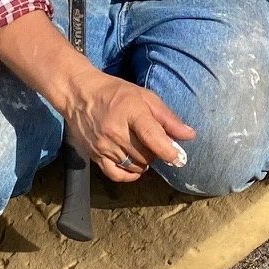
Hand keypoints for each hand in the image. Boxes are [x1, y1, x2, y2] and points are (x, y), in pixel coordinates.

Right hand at [61, 69, 196, 183]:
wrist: (78, 94)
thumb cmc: (116, 93)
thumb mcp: (145, 97)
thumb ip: (168, 118)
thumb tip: (189, 135)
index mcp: (131, 112)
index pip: (152, 136)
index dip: (169, 151)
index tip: (180, 158)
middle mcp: (115, 131)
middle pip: (146, 155)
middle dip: (157, 153)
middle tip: (155, 142)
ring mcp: (103, 146)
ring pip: (134, 166)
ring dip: (145, 162)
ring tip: (142, 148)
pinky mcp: (94, 156)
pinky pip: (116, 175)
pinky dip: (129, 175)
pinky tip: (134, 166)